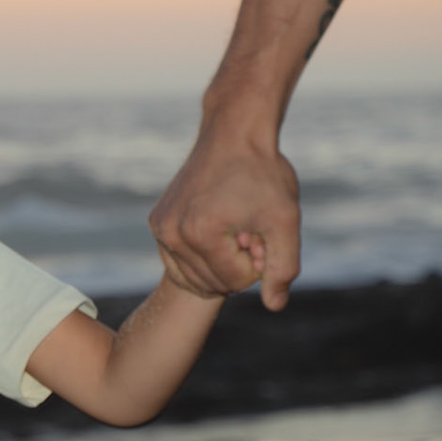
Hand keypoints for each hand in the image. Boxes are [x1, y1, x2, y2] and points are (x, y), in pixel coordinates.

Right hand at [149, 124, 300, 309]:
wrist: (233, 134)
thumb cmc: (262, 174)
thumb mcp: (284, 220)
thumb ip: (283, 266)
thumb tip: (274, 305)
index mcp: (200, 234)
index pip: (235, 282)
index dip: (257, 261)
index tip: (261, 230)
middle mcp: (171, 234)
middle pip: (212, 283)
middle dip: (237, 263)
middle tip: (249, 228)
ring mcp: (160, 229)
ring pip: (194, 277)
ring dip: (220, 260)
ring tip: (233, 227)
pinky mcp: (157, 223)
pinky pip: (179, 262)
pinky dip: (201, 255)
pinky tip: (217, 229)